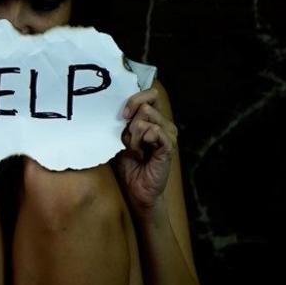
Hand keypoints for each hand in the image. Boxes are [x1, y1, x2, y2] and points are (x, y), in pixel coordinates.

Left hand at [110, 88, 176, 216]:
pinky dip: (142, 141)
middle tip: (130, 142)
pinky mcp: (168, 146)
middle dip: (131, 124)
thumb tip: (117, 106)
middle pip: (146, 106)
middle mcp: (165, 124)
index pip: (151, 94)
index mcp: (155, 119)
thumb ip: (123, 122)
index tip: (122, 115)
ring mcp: (168, 134)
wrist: (137, 190)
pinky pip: (154, 132)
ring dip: (134, 136)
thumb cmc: (129, 165)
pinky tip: (143, 153)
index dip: (134, 100)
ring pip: (146, 119)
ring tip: (136, 151)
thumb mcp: (121, 138)